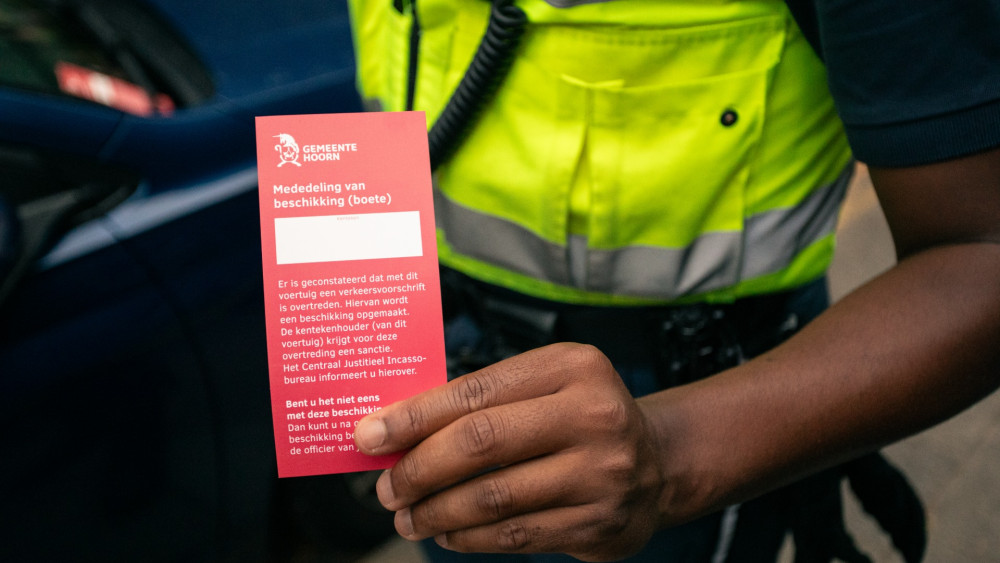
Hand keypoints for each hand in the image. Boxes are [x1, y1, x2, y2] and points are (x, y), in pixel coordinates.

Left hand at [354, 343, 666, 560]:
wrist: (658, 463)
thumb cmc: (578, 417)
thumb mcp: (543, 386)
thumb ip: (481, 402)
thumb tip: (395, 432)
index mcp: (572, 366)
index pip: (475, 391)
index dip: (413, 417)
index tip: (369, 436)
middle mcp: (594, 414)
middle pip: (481, 443)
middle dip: (419, 469)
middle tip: (386, 487)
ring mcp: (603, 472)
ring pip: (494, 497)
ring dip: (437, 512)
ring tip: (408, 517)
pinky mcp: (602, 522)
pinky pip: (516, 536)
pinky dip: (469, 538)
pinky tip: (447, 533)